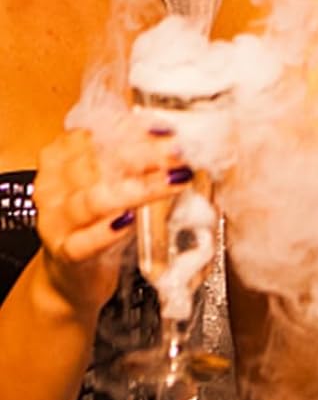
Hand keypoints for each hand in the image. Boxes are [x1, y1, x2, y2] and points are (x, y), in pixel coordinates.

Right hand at [32, 124, 187, 316]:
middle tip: (180, 152)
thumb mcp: (113, 177)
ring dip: (138, 189)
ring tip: (172, 181)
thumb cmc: (99, 214)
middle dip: (144, 155)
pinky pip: (84, 241)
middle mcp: (54, 185)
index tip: (168, 130)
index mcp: (62, 157)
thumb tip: (172, 134)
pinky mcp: (66, 252)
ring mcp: (57, 220)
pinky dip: (107, 231)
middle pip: (97, 163)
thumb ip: (133, 154)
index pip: (95, 134)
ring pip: (94, 200)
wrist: (75, 269)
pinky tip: (130, 221)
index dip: (133, 130)